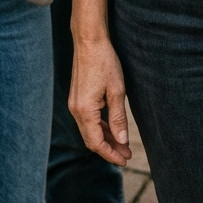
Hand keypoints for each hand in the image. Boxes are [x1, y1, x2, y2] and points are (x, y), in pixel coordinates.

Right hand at [69, 37, 131, 165]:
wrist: (90, 41)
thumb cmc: (104, 62)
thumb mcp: (117, 91)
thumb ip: (118, 118)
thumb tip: (121, 141)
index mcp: (84, 111)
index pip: (96, 143)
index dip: (110, 154)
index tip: (125, 160)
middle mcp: (76, 110)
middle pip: (91, 139)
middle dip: (109, 149)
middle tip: (127, 154)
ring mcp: (75, 104)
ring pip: (90, 130)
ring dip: (106, 138)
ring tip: (123, 144)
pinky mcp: (78, 98)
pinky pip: (88, 119)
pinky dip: (100, 126)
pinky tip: (112, 129)